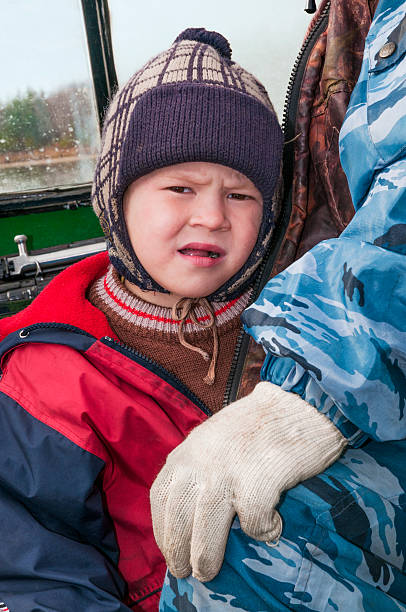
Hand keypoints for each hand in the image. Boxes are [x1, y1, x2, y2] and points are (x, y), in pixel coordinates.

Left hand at [150, 382, 345, 581]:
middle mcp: (199, 463)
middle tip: (184, 571)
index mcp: (187, 451)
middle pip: (177, 520)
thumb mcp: (213, 438)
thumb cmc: (258, 423)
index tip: (168, 547)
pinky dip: (261, 532)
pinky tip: (271, 528)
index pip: (160, 497)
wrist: (297, 402)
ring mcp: (226, 474)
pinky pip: (253, 524)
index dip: (161, 528)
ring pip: (205, 532)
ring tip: (209, 571)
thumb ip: (198, 465)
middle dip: (176, 552)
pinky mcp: (257, 483)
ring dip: (205, 557)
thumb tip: (191, 510)